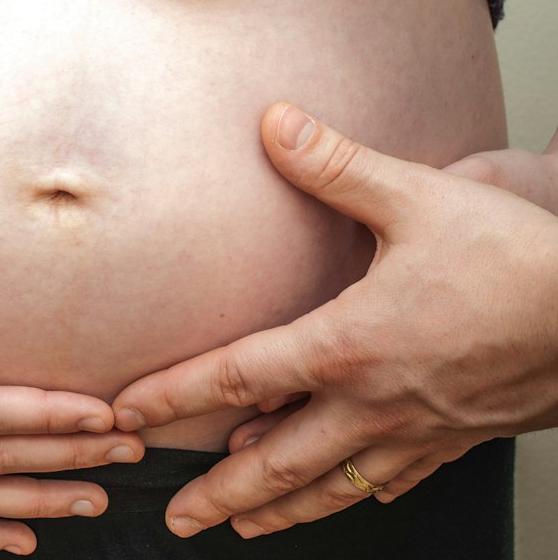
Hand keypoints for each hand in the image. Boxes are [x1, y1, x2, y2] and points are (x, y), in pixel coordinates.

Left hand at [112, 103, 557, 540]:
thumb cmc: (515, 259)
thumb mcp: (416, 197)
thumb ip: (335, 164)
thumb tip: (274, 123)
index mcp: (350, 345)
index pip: (239, 377)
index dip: (175, 397)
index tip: (129, 417)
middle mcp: (375, 401)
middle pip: (276, 459)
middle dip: (218, 491)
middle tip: (176, 517)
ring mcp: (417, 430)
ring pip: (331, 486)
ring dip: (277, 508)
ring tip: (240, 525)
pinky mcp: (457, 439)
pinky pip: (391, 479)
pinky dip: (352, 495)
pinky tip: (345, 497)